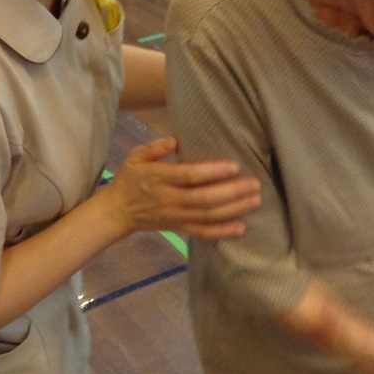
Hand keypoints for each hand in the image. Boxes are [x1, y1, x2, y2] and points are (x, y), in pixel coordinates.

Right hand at [103, 137, 261, 238]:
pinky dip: (222, 231)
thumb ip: (154, 147)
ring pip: (207, 216)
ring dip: (234, 209)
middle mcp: (169, 199)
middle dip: (232, 192)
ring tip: (255, 200)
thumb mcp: (135, 157)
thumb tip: (175, 140)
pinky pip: (202, 232)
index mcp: (159, 178)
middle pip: (204, 199)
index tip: (234, 166)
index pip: (189, 176)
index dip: (212, 172)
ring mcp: (175, 217)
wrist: (118, 211)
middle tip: (255, 184)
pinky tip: (241, 227)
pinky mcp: (179, 228)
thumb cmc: (130, 179)